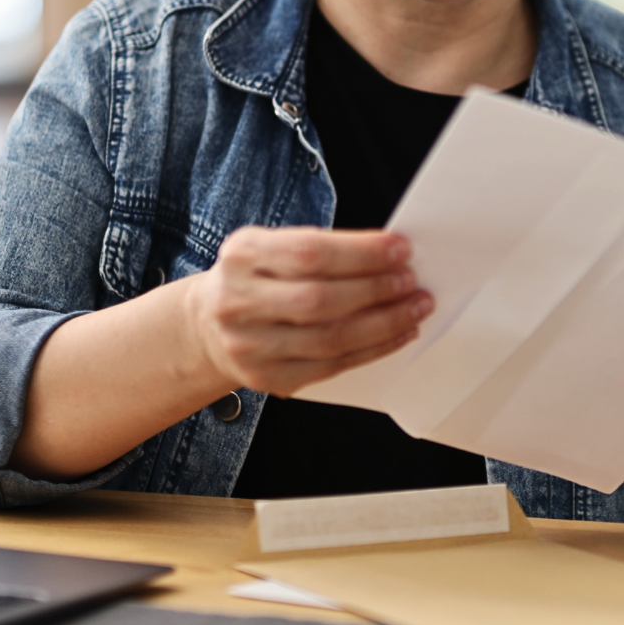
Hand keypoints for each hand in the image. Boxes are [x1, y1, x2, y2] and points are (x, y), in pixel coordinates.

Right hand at [186, 226, 432, 395]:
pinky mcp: (267, 377)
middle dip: (376, 289)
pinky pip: (332, 366)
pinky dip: (372, 349)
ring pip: (331, 338)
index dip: (362, 253)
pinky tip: (397, 334)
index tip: (400, 249)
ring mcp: (250, 345)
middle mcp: (239, 301)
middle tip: (411, 282)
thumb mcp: (271, 247)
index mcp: (243, 255)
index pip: (311, 253)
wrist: (208, 326)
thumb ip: (320, 249)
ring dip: (384, 323)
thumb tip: (390, 256)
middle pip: (321, 299)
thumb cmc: (257, 278)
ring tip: (414, 308)